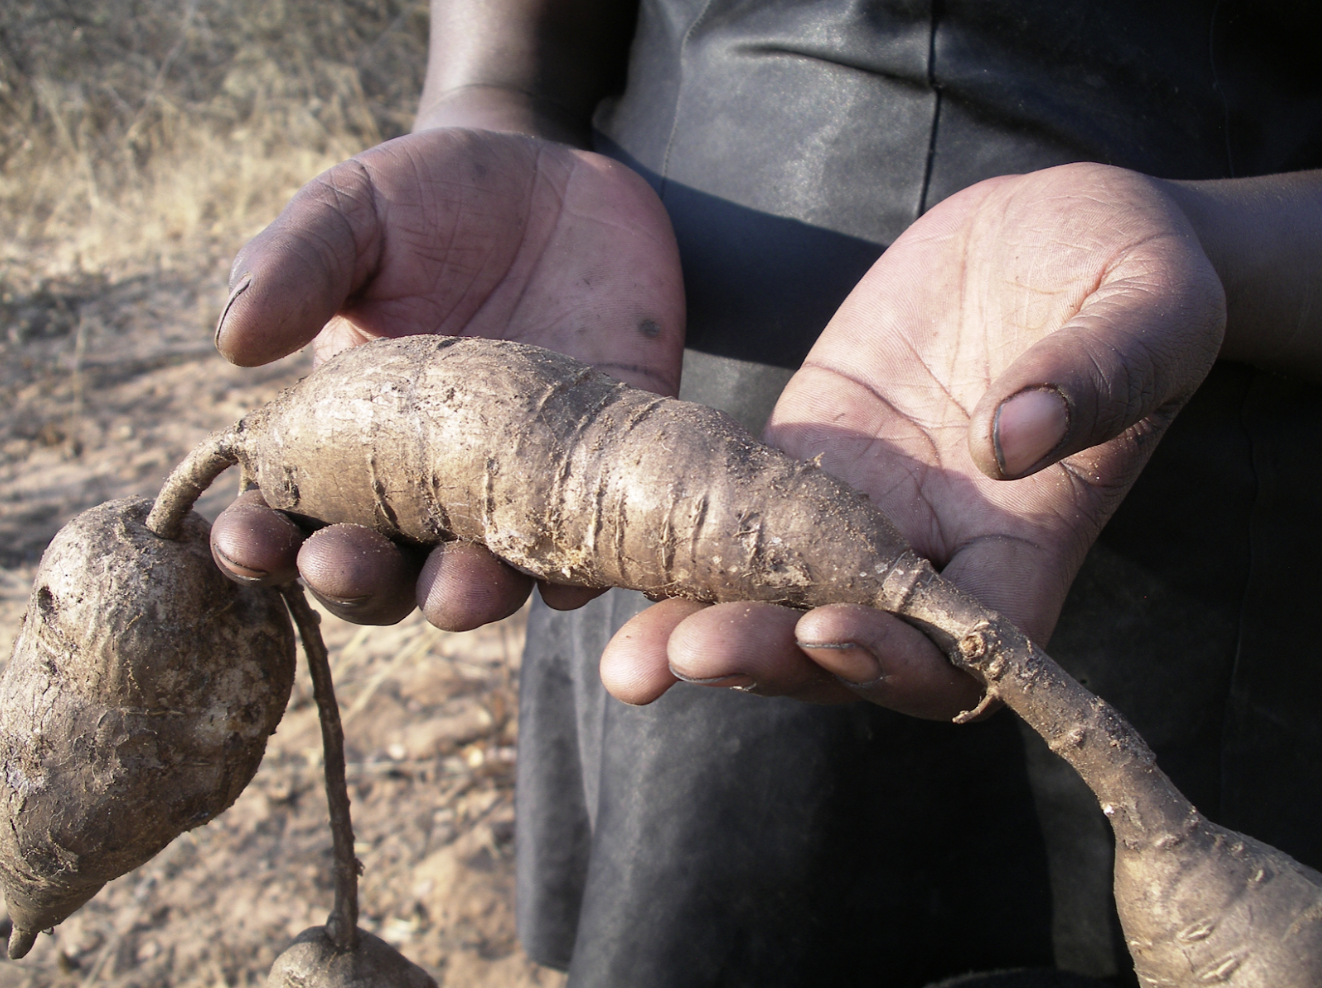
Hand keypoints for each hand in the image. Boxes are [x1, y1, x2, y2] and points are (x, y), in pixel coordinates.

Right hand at [209, 127, 683, 624]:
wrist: (559, 181)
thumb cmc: (433, 199)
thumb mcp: (357, 211)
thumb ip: (297, 262)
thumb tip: (233, 342)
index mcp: (346, 438)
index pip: (291, 515)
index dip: (260, 541)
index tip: (241, 539)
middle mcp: (429, 486)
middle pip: (385, 573)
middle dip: (358, 583)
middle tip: (340, 564)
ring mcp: (516, 485)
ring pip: (488, 579)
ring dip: (467, 598)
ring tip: (457, 590)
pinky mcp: (599, 466)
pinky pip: (591, 545)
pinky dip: (581, 573)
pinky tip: (571, 579)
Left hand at [599, 162, 1226, 718]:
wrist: (1054, 233)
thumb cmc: (1130, 271)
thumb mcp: (1147, 309)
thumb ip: (1098, 374)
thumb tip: (1013, 438)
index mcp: (1027, 542)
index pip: (964, 650)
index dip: (898, 660)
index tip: (828, 624)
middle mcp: (935, 547)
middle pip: (850, 648)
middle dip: (771, 657)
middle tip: (688, 649)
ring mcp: (861, 507)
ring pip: (779, 598)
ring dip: (705, 630)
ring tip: (628, 660)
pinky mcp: (806, 456)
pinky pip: (740, 517)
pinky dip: (682, 548)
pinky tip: (610, 556)